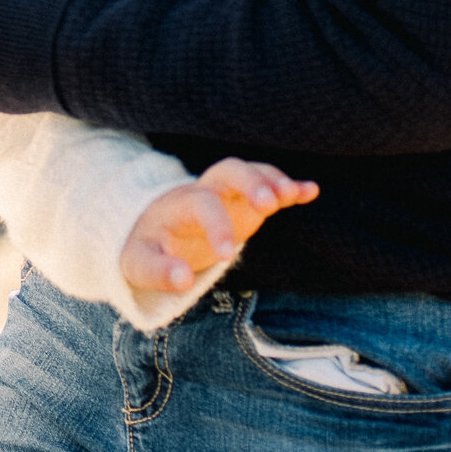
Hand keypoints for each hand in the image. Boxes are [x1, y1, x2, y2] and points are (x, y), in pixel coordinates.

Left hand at [120, 160, 318, 296]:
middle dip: (249, 183)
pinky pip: (266, 184)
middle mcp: (204, 191)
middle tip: (269, 205)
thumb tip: (183, 280)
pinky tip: (310, 190)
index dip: (215, 225)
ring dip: (271, 179)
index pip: (199, 204)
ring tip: (292, 194)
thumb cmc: (147, 247)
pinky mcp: (243, 201)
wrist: (151, 229)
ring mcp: (226, 193)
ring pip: (249, 172)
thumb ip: (159, 272)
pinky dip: (287, 185)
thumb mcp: (140, 263)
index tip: (227, 255)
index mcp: (177, 205)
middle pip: (227, 171)